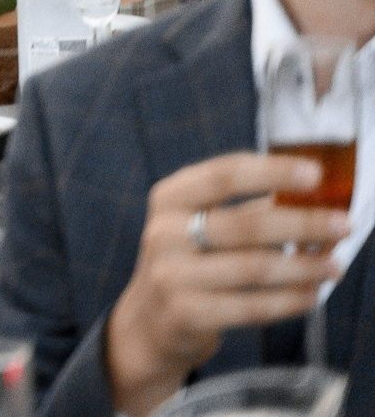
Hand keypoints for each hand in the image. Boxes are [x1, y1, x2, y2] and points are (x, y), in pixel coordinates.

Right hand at [105, 152, 345, 413]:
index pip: (225, 175)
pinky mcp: (187, 314)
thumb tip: (317, 200)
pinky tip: (311, 295)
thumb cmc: (191, 261)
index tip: (316, 173)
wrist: (150, 321)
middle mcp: (164, 232)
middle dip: (303, 224)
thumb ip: (252, 210)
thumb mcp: (203, 225)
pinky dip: (289, 301)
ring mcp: (172, 275)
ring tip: (335, 265)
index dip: (273, 172)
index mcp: (170, 198)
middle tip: (343, 225)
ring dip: (303, 267)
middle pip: (246, 224)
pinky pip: (252, 307)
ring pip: (255, 267)